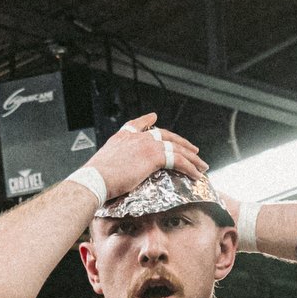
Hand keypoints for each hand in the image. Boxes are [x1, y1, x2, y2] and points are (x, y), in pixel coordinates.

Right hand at [85, 114, 206, 198]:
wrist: (94, 179)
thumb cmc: (95, 179)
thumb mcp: (102, 166)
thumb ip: (112, 165)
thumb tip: (108, 175)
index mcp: (122, 137)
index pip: (137, 124)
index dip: (147, 121)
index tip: (153, 118)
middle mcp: (136, 137)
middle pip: (164, 135)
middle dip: (180, 141)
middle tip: (192, 148)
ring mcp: (146, 144)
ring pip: (176, 148)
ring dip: (192, 157)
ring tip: (202, 165)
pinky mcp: (155, 156)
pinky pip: (179, 160)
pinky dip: (190, 167)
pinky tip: (197, 174)